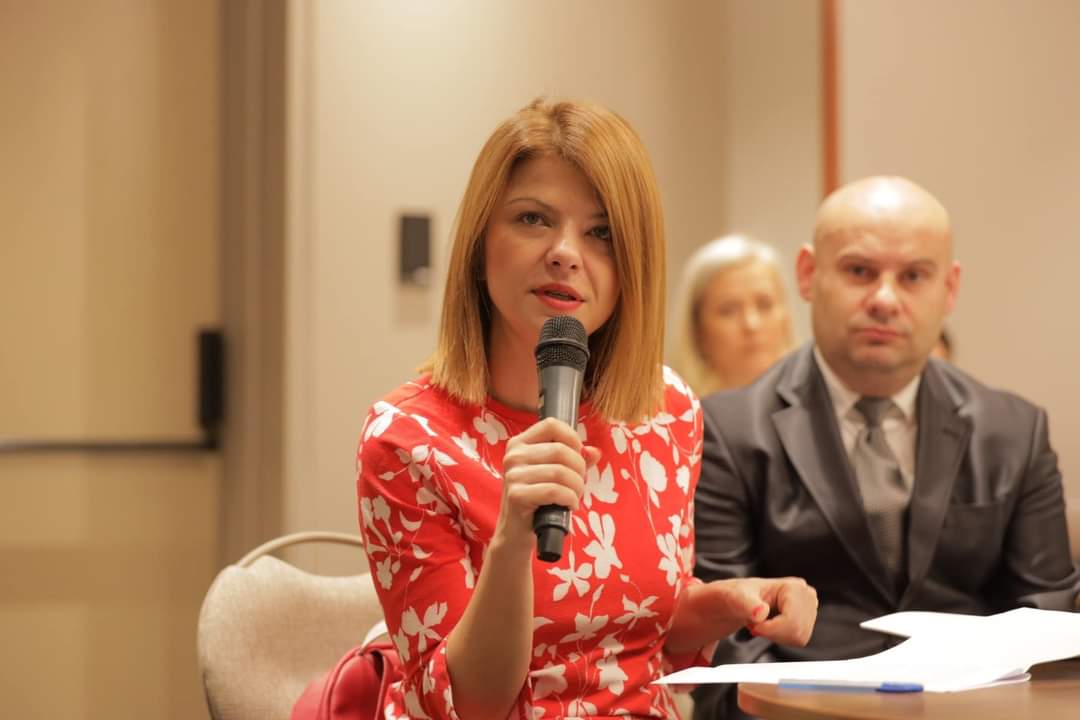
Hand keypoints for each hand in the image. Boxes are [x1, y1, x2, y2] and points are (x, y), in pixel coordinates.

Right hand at [494, 417, 601, 548]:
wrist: (516, 532)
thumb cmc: (537, 500)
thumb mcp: (555, 475)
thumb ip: (575, 460)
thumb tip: (594, 452)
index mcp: (520, 444)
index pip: (551, 425)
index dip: (572, 438)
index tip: (578, 456)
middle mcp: (514, 455)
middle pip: (560, 450)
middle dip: (579, 469)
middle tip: (579, 484)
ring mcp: (513, 475)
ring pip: (560, 472)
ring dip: (577, 487)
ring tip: (574, 497)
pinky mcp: (516, 495)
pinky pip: (554, 491)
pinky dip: (570, 499)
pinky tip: (569, 505)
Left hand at [704, 576, 817, 646]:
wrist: (739, 601)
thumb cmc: (738, 596)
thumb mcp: (736, 597)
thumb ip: (747, 604)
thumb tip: (761, 612)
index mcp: (793, 586)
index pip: (791, 622)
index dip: (770, 629)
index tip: (754, 626)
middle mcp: (806, 594)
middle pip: (798, 632)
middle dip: (774, 633)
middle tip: (757, 624)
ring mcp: (809, 606)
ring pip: (799, 638)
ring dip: (776, 636)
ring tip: (763, 623)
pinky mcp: (807, 618)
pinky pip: (798, 640)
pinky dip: (781, 637)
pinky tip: (771, 625)